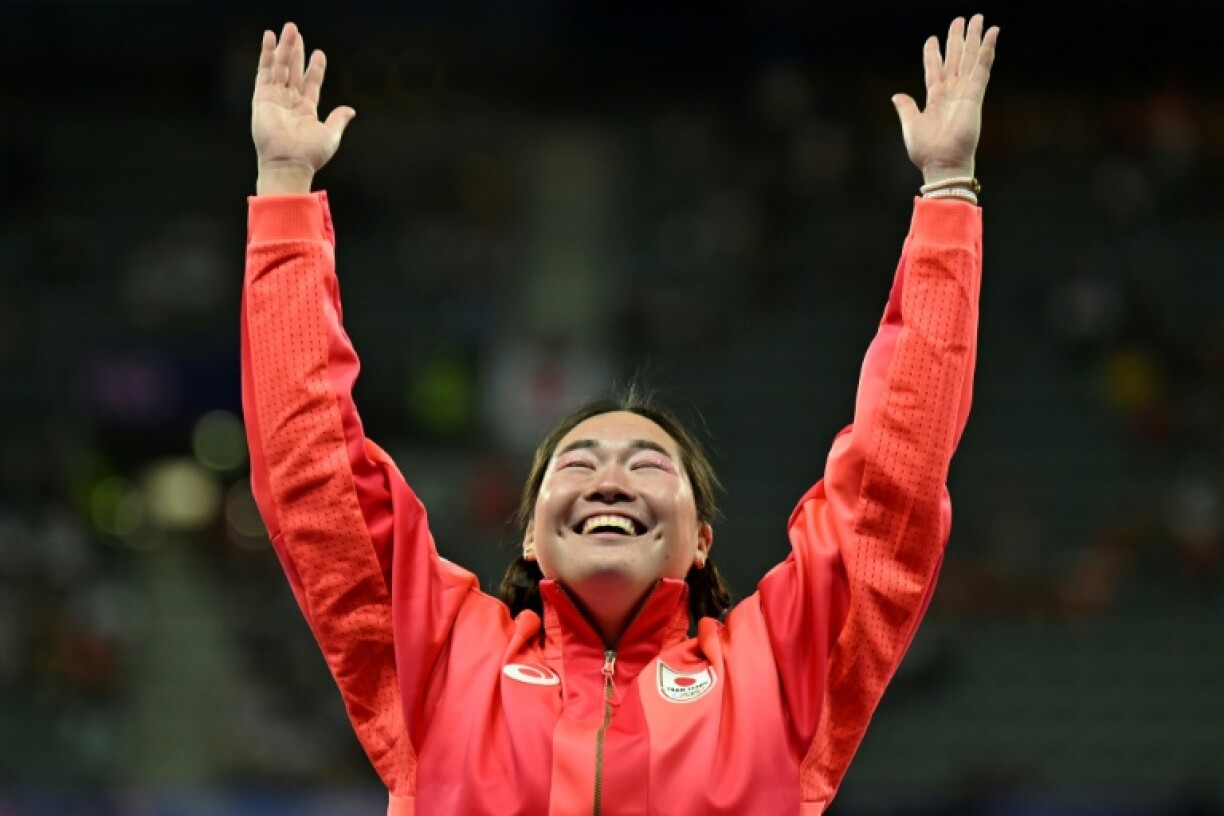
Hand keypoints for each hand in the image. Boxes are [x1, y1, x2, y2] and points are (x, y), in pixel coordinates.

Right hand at [252, 23, 355, 194]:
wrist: (290, 162)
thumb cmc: (310, 154)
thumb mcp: (331, 135)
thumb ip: (338, 120)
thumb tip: (350, 110)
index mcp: (306, 111)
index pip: (311, 84)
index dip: (315, 69)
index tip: (319, 53)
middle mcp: (289, 103)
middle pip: (293, 71)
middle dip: (296, 51)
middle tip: (297, 31)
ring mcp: (275, 98)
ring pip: (280, 66)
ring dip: (284, 47)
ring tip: (289, 28)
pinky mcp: (262, 97)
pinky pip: (264, 70)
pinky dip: (267, 54)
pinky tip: (270, 38)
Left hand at [892, 15, 998, 183]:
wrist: (942, 163)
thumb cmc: (926, 150)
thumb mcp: (911, 125)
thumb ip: (907, 108)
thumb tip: (897, 95)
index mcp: (935, 98)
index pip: (934, 69)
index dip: (933, 54)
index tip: (932, 38)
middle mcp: (951, 92)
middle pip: (955, 58)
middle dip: (957, 38)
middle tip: (961, 19)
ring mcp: (964, 91)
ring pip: (969, 58)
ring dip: (974, 38)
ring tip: (977, 19)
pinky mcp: (975, 94)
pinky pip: (982, 67)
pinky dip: (987, 49)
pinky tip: (992, 32)